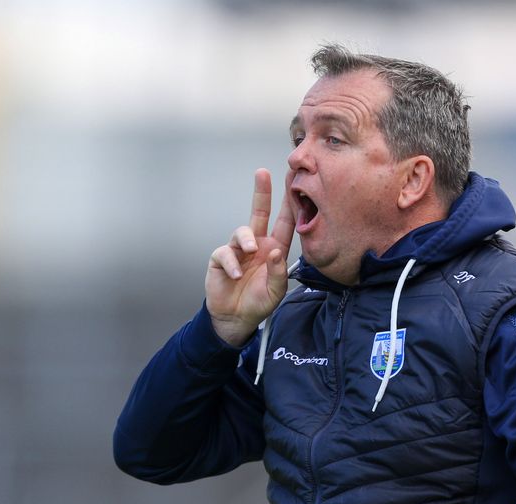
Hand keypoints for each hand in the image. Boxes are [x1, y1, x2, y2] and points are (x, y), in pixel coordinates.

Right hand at [206, 168, 295, 345]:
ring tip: (249, 251)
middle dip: (261, 193)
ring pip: (241, 231)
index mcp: (274, 249)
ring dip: (245, 239)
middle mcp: (257, 245)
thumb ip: (279, 272)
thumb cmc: (259, 302)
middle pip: (259, 213)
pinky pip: (225, 253)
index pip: (285, 222)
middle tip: (262, 173)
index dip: (289, 203)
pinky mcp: (221, 259)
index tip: (293, 182)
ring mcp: (238, 250)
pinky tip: (237, 275)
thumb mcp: (276, 291)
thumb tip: (275, 251)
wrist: (235, 318)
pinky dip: (231, 263)